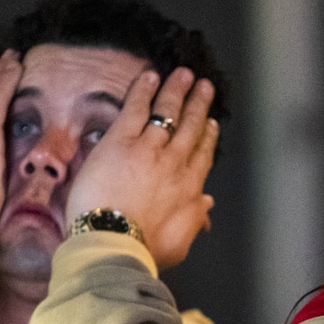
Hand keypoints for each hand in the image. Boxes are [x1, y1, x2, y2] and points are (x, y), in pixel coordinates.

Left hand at [66, 67, 219, 269]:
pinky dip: (144, 90)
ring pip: (167, 112)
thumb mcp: (178, 242)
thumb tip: (207, 204)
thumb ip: (194, 219)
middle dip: (198, 105)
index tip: (211, 123)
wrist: (113, 242)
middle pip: (190, 127)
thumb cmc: (142, 248)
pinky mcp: (121, 140)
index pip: (201, 154)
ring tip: (184, 74)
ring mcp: (148, 148)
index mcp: (188, 188)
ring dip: (177, 90)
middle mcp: (173, 163)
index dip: (207, 136)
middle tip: (204, 87)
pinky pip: (136, 107)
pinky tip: (149, 76)